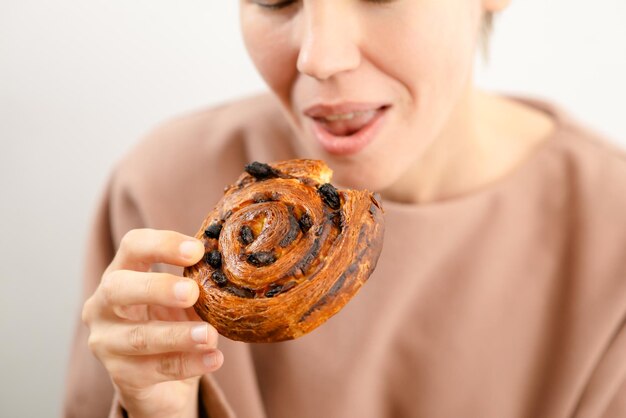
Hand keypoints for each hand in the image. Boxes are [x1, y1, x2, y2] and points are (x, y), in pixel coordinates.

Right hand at [82, 229, 222, 417]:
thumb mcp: (184, 299)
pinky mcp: (121, 376)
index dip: (163, 244)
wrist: (162, 383)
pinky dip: (188, 364)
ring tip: (210, 335)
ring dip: (178, 335)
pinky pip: (155, 369)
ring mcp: (107, 342)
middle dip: (157, 288)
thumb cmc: (173, 324)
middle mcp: (103, 305)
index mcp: (122, 273)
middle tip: (192, 292)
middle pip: (118, 288)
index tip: (198, 250)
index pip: (132, 247)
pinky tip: (213, 358)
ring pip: (139, 336)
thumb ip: (199, 283)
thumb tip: (230, 266)